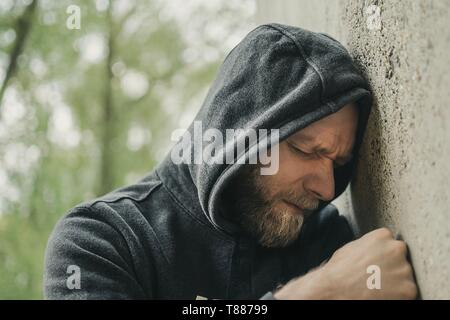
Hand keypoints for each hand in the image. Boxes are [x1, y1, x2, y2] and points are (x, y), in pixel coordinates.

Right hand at [274, 228, 417, 298]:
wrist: (336, 288)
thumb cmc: (339, 270)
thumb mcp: (352, 247)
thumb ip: (370, 245)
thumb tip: (375, 249)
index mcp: (382, 235)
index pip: (390, 242)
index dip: (383, 254)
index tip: (376, 262)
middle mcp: (396, 248)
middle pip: (400, 257)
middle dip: (392, 265)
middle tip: (377, 275)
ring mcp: (404, 268)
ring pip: (405, 274)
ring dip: (396, 280)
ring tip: (377, 285)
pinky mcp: (408, 288)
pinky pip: (408, 291)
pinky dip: (398, 294)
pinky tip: (382, 293)